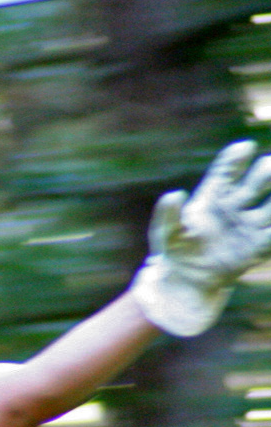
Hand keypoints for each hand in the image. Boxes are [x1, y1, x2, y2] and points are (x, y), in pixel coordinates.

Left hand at [130, 140, 270, 335]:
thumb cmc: (175, 251)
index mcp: (213, 197)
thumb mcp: (167, 232)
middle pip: (255, 183)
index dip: (235, 160)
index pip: (226, 173)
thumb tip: (173, 195)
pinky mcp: (258, 245)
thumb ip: (168, 214)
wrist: (188, 280)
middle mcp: (235, 206)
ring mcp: (249, 224)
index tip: (245, 146)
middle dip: (265, 172)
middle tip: (268, 163)